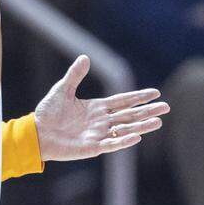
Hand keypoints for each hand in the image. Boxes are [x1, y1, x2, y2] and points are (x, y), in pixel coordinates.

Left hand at [35, 55, 168, 160]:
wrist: (36, 132)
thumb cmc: (47, 113)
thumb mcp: (62, 90)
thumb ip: (75, 75)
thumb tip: (85, 57)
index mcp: (96, 108)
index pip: (123, 101)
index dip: (138, 97)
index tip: (156, 93)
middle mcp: (101, 121)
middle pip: (129, 115)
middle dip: (147, 111)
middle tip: (166, 107)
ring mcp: (98, 135)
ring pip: (125, 129)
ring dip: (141, 126)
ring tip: (158, 121)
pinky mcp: (92, 147)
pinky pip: (111, 144)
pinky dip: (123, 141)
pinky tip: (137, 136)